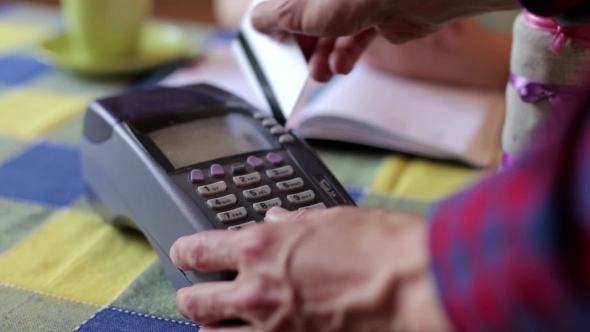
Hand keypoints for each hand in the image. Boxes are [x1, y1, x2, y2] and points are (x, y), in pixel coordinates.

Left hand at [170, 207, 453, 331]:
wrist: (414, 285)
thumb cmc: (380, 246)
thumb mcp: (331, 219)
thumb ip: (294, 223)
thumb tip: (275, 219)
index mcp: (262, 247)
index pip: (199, 250)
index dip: (184, 252)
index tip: (183, 253)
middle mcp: (256, 290)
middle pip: (194, 302)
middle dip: (189, 298)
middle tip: (194, 294)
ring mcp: (271, 327)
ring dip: (212, 329)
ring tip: (220, 324)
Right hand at [251, 0, 517, 81]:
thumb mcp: (300, 9)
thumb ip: (274, 17)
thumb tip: (257, 23)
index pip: (284, 3)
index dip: (275, 24)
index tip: (271, 44)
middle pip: (307, 21)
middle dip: (301, 48)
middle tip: (295, 66)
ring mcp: (356, 2)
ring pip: (331, 34)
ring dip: (322, 58)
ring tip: (319, 74)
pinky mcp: (377, 18)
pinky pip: (355, 40)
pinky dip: (346, 56)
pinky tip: (341, 66)